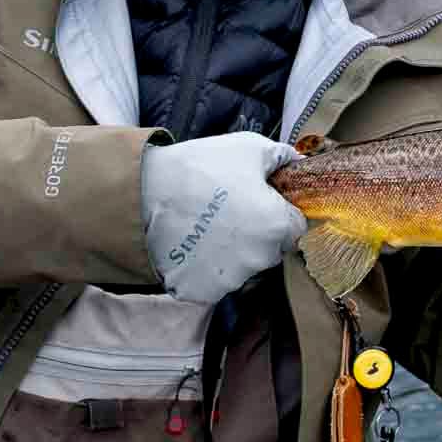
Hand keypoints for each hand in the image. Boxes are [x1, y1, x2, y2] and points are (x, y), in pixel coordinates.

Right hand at [141, 132, 306, 303]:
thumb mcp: (251, 148)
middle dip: (260, 232)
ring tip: (208, 225)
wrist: (143, 195)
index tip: (262, 201)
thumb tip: (298, 164)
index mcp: (278, 226)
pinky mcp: (203, 293)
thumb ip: (283, 157)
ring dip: (234, 251)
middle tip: (232, 209)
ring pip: (244, 266)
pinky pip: (215, 281)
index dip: (281, 211)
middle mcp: (260, 259)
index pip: (296, 226)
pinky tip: (193, 244)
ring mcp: (231, 280)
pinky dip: (207, 267)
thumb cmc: (202, 167)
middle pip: (272, 249)